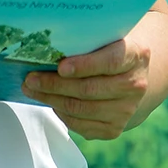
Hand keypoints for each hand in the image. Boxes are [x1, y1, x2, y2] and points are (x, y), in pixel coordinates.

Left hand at [22, 35, 152, 140]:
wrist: (130, 76)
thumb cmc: (109, 50)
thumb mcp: (106, 38)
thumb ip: (87, 41)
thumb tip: (47, 46)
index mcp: (136, 56)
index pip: (110, 62)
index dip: (85, 65)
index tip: (60, 67)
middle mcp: (135, 85)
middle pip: (89, 89)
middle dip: (55, 84)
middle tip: (31, 79)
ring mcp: (126, 110)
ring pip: (81, 108)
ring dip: (52, 100)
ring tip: (32, 90)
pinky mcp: (114, 129)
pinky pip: (81, 125)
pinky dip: (62, 114)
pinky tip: (51, 102)